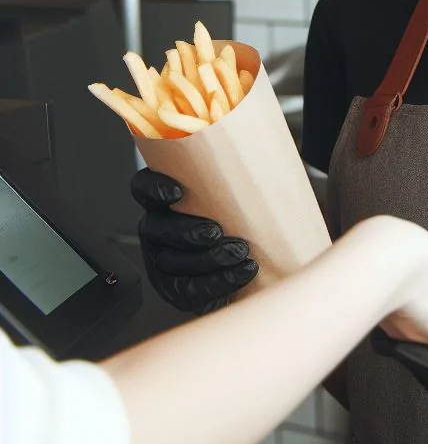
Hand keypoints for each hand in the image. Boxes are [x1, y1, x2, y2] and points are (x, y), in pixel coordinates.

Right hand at [132, 168, 258, 314]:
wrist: (249, 256)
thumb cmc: (240, 216)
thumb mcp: (237, 191)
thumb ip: (238, 175)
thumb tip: (267, 155)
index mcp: (163, 201)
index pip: (143, 188)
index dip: (154, 188)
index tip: (177, 190)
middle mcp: (157, 229)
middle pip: (159, 229)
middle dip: (187, 232)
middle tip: (216, 232)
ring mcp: (163, 260)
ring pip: (174, 261)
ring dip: (208, 258)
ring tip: (239, 252)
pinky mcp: (177, 288)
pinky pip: (192, 289)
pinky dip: (220, 281)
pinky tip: (243, 271)